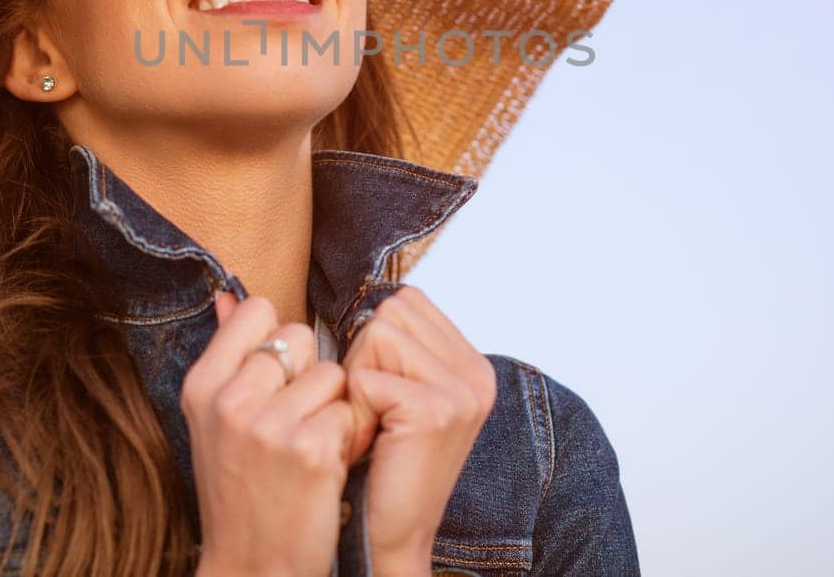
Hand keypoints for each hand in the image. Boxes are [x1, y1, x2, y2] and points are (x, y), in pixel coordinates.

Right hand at [182, 291, 354, 576]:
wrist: (252, 567)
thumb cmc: (240, 489)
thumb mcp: (214, 421)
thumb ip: (225, 355)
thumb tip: (228, 296)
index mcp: (202, 386)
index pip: (256, 310)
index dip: (279, 339)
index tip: (277, 377)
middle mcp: (230, 400)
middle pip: (300, 336)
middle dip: (309, 373)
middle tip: (294, 420)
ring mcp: (269, 426)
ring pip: (332, 373)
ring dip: (332, 407)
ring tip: (308, 445)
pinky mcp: (310, 450)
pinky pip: (349, 411)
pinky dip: (346, 438)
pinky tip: (324, 467)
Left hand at [341, 285, 496, 573]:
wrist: (392, 537)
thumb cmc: (382, 464)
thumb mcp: (401, 392)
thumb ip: (399, 343)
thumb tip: (366, 295)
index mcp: (473, 363)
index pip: (407, 300)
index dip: (375, 342)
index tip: (384, 396)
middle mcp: (478, 372)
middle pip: (390, 312)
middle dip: (365, 358)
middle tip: (377, 415)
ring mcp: (463, 391)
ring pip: (376, 335)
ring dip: (358, 384)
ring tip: (375, 429)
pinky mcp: (437, 410)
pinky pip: (365, 378)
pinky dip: (355, 412)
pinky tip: (372, 447)